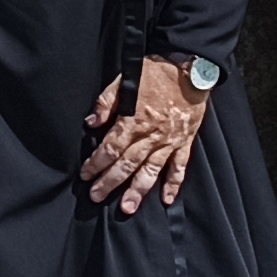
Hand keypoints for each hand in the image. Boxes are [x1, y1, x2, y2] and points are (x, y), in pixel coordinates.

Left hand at [80, 59, 211, 213]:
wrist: (190, 68)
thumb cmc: (156, 72)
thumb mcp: (125, 79)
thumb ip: (107, 102)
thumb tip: (91, 122)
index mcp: (134, 119)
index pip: (111, 147)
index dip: (97, 162)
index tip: (85, 174)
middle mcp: (151, 134)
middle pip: (127, 163)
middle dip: (110, 181)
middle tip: (97, 197)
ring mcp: (169, 141)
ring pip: (151, 170)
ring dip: (138, 190)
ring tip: (127, 208)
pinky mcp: (184, 142)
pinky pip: (179, 166)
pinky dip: (174, 184)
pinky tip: (167, 199)